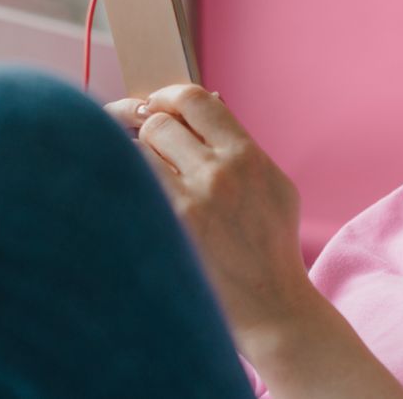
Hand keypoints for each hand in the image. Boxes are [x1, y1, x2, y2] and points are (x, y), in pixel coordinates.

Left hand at [107, 86, 312, 345]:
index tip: (159, 105)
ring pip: (137, 153)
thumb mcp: (273, 185)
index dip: (169, 96)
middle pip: (158, 123)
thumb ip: (239, 148)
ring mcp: (189, 204)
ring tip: (150, 182)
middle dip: (152, 136)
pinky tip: (138, 203)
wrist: (271, 305)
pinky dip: (129, 190)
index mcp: (246, 156)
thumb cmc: (271, 244)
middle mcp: (217, 174)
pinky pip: (131, 190)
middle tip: (157, 155)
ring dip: (138, 164)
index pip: (194, 99)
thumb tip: (198, 113)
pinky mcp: (165, 231)